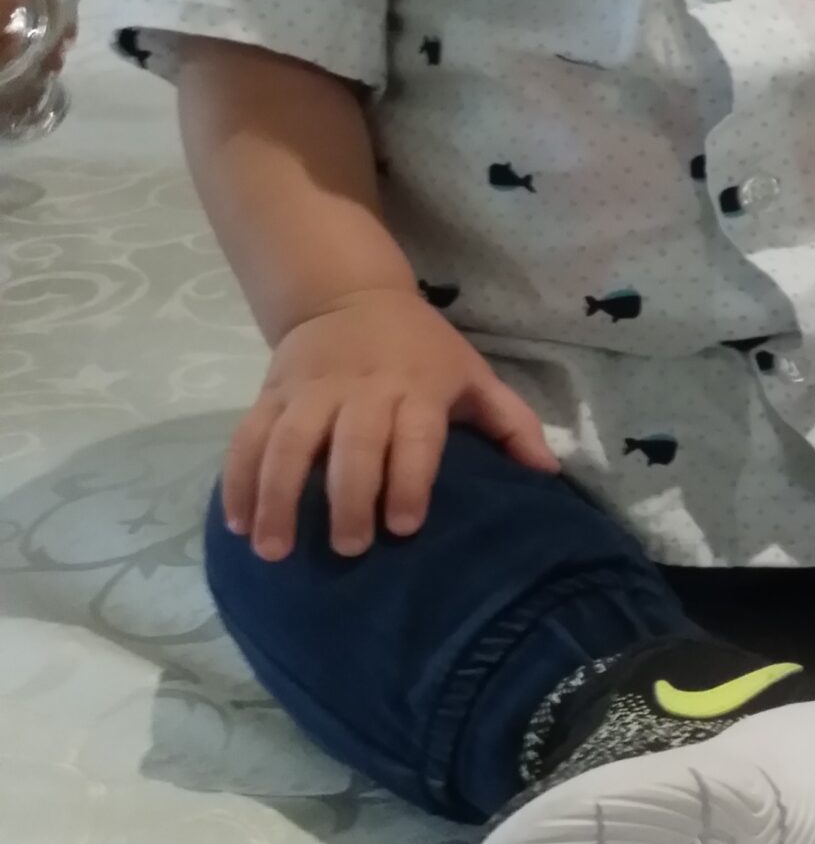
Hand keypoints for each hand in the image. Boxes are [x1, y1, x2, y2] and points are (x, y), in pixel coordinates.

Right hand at [223, 286, 558, 561]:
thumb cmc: (422, 349)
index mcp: (416, 389)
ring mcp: (310, 393)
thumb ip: (510, 422)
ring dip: (278, 496)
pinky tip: (237, 525)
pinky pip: (248, 438)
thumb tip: (549, 472)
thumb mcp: (472, 373)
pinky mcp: (271, 394)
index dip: (410, 479)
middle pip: (352, 445)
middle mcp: (362, 391)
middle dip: (348, 497)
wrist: (347, 294)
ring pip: (288, 442)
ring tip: (274, 549)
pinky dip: (238, 481)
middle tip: (348, 548)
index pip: (414, 436)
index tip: (406, 526)